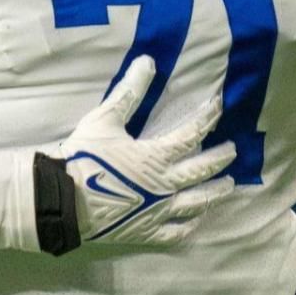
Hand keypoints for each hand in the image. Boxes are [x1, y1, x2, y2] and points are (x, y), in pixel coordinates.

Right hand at [58, 56, 236, 246]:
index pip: (192, 134)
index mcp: (157, 157)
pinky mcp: (146, 232)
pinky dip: (191, 225)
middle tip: (233, 151)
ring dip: (215, 193)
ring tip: (228, 186)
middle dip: (220, 159)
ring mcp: (158, 212)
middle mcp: (165, 186)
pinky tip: (197, 219)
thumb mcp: (105, 119)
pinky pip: (177, 233)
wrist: (62, 199)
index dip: (207, 118)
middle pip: (202, 170)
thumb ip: (129, 92)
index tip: (219, 107)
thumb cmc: (83, 157)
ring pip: (197, 204)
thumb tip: (148, 61)